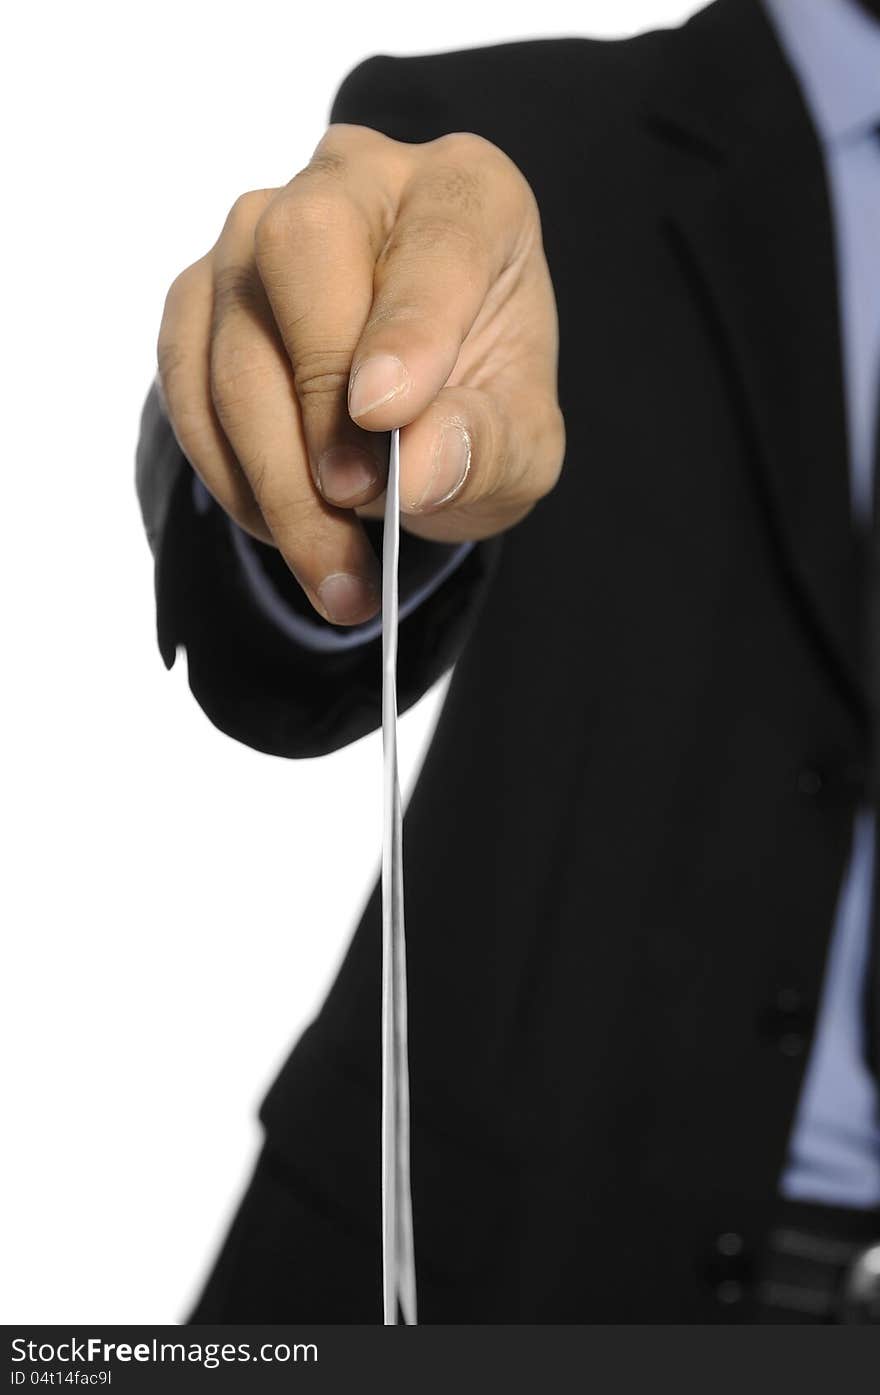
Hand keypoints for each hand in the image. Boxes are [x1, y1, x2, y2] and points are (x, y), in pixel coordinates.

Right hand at [156, 123, 563, 624]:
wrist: (414, 417)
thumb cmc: (478, 407)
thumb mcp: (520, 448)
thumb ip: (486, 450)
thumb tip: (418, 471)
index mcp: (465, 196)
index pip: (436, 238)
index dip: (407, 326)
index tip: (385, 414)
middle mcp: (356, 184)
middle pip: (301, 247)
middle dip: (317, 392)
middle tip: (350, 498)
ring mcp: (258, 230)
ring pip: (234, 330)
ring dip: (275, 468)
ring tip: (333, 568)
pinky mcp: (200, 293)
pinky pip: (186, 376)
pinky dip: (229, 469)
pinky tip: (283, 527)